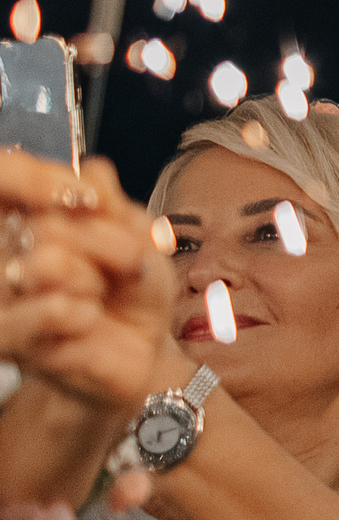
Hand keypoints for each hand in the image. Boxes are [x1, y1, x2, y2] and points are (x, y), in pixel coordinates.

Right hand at [1, 155, 183, 413]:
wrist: (143, 347)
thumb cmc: (132, 285)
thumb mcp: (135, 233)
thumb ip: (110, 202)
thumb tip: (89, 173)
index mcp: (30, 219)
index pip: (9, 179)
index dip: (37, 179)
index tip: (91, 201)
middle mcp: (8, 256)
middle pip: (44, 223)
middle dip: (102, 240)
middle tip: (126, 261)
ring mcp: (5, 299)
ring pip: (45, 264)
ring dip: (91, 277)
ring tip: (99, 294)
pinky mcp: (14, 342)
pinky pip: (50, 311)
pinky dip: (81, 311)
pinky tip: (89, 317)